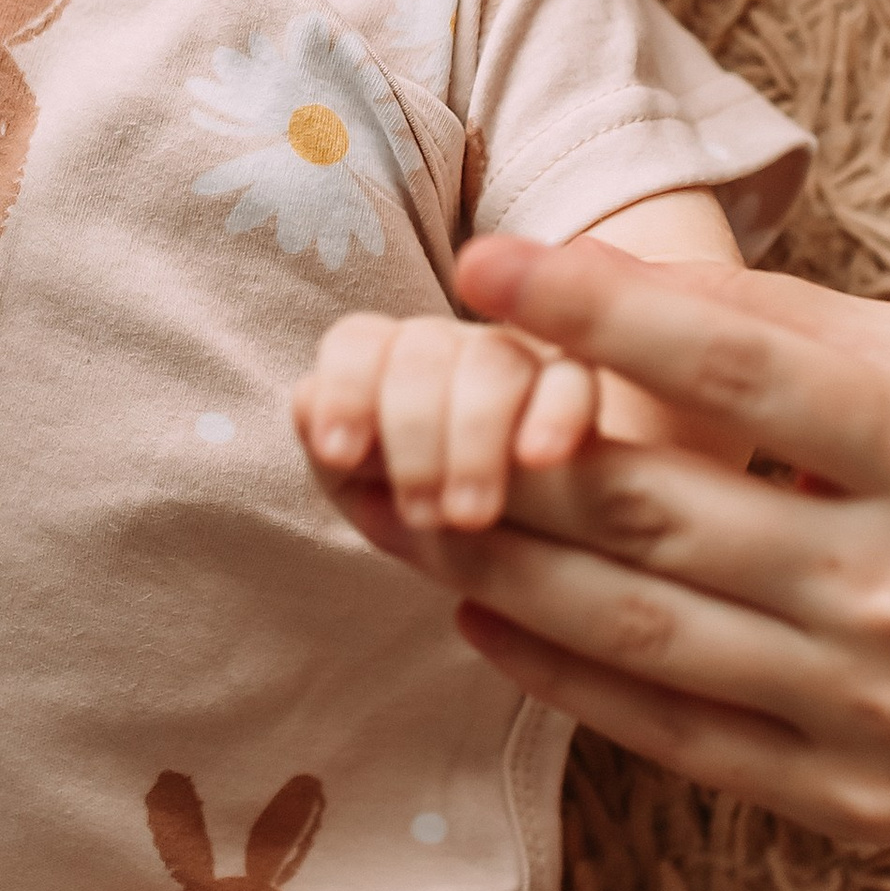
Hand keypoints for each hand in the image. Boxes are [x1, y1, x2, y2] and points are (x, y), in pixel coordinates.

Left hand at [296, 311, 600, 529]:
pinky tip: (538, 457)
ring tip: (467, 516)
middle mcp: (458, 353)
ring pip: (493, 360)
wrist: (566, 547)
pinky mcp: (586, 391)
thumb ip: (345, 458)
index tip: (337, 454)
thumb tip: (303, 402)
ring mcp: (527, 365)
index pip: (358, 343)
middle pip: (423, 349)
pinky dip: (553, 412)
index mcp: (396, 369)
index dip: (342, 389)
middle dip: (410, 431)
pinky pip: (573, 380)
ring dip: (472, 436)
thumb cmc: (451, 518)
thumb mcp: (384, 501)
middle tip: (419, 513)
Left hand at [329, 232, 889, 859]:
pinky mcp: (856, 803)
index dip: (596, 309)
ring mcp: (880, 710)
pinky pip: (671, 731)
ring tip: (394, 504)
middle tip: (384, 390)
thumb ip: (812, 333)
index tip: (483, 258)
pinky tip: (482, 612)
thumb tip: (627, 280)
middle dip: (497, 442)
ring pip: (636, 626)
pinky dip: (562, 671)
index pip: (739, 366)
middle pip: (655, 508)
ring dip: (493, 560)